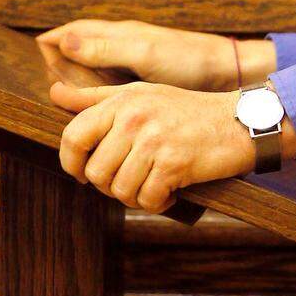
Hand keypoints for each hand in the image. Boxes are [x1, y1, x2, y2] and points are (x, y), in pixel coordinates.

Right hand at [37, 20, 275, 90]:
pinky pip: (113, 91)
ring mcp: (135, 65)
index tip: (31, 54)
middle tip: (41, 88)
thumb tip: (63, 41)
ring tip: (62, 108)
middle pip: (81, 52)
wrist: (229, 72)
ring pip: (95, 73)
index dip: (52, 41)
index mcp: (120, 35)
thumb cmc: (189, 59)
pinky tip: (97, 118)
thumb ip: (105, 47)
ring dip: (79, 88)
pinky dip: (100, 102)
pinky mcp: (147, 86)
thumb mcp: (144, 53)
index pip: (75, 31)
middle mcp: (124, 47)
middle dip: (60, 66)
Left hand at [53, 80, 257, 212]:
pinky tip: (169, 193)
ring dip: (135, 197)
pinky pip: (147, 199)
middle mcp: (134, 118)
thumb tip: (54, 93)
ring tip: (152, 186)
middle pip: (95, 172)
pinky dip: (157, 203)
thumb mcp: (141, 94)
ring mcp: (154, 140)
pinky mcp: (174, 164)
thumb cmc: (188, 110)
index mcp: (122, 101)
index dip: (70, 163)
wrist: (240, 121)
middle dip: (110, 186)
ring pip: (120, 190)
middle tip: (132, 180)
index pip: (73, 136)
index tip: (82, 173)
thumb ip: (95, 97)